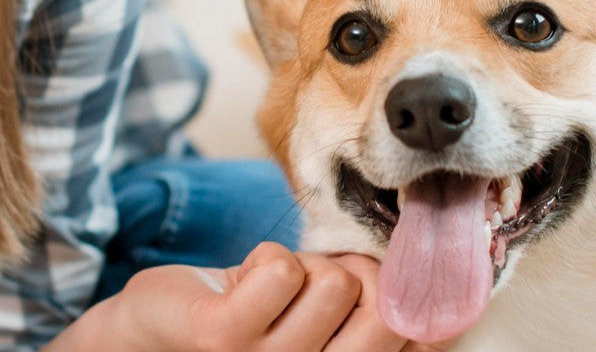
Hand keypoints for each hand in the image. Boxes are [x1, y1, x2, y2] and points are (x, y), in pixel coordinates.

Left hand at [83, 242, 424, 351]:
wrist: (155, 332)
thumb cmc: (250, 320)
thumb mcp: (321, 320)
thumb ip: (372, 309)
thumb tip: (439, 287)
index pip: (410, 335)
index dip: (404, 295)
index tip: (376, 283)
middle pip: (383, 311)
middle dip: (356, 274)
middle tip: (314, 283)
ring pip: (333, 280)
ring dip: (301, 266)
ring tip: (269, 289)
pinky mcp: (221, 337)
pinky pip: (280, 270)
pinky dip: (266, 257)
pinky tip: (242, 284)